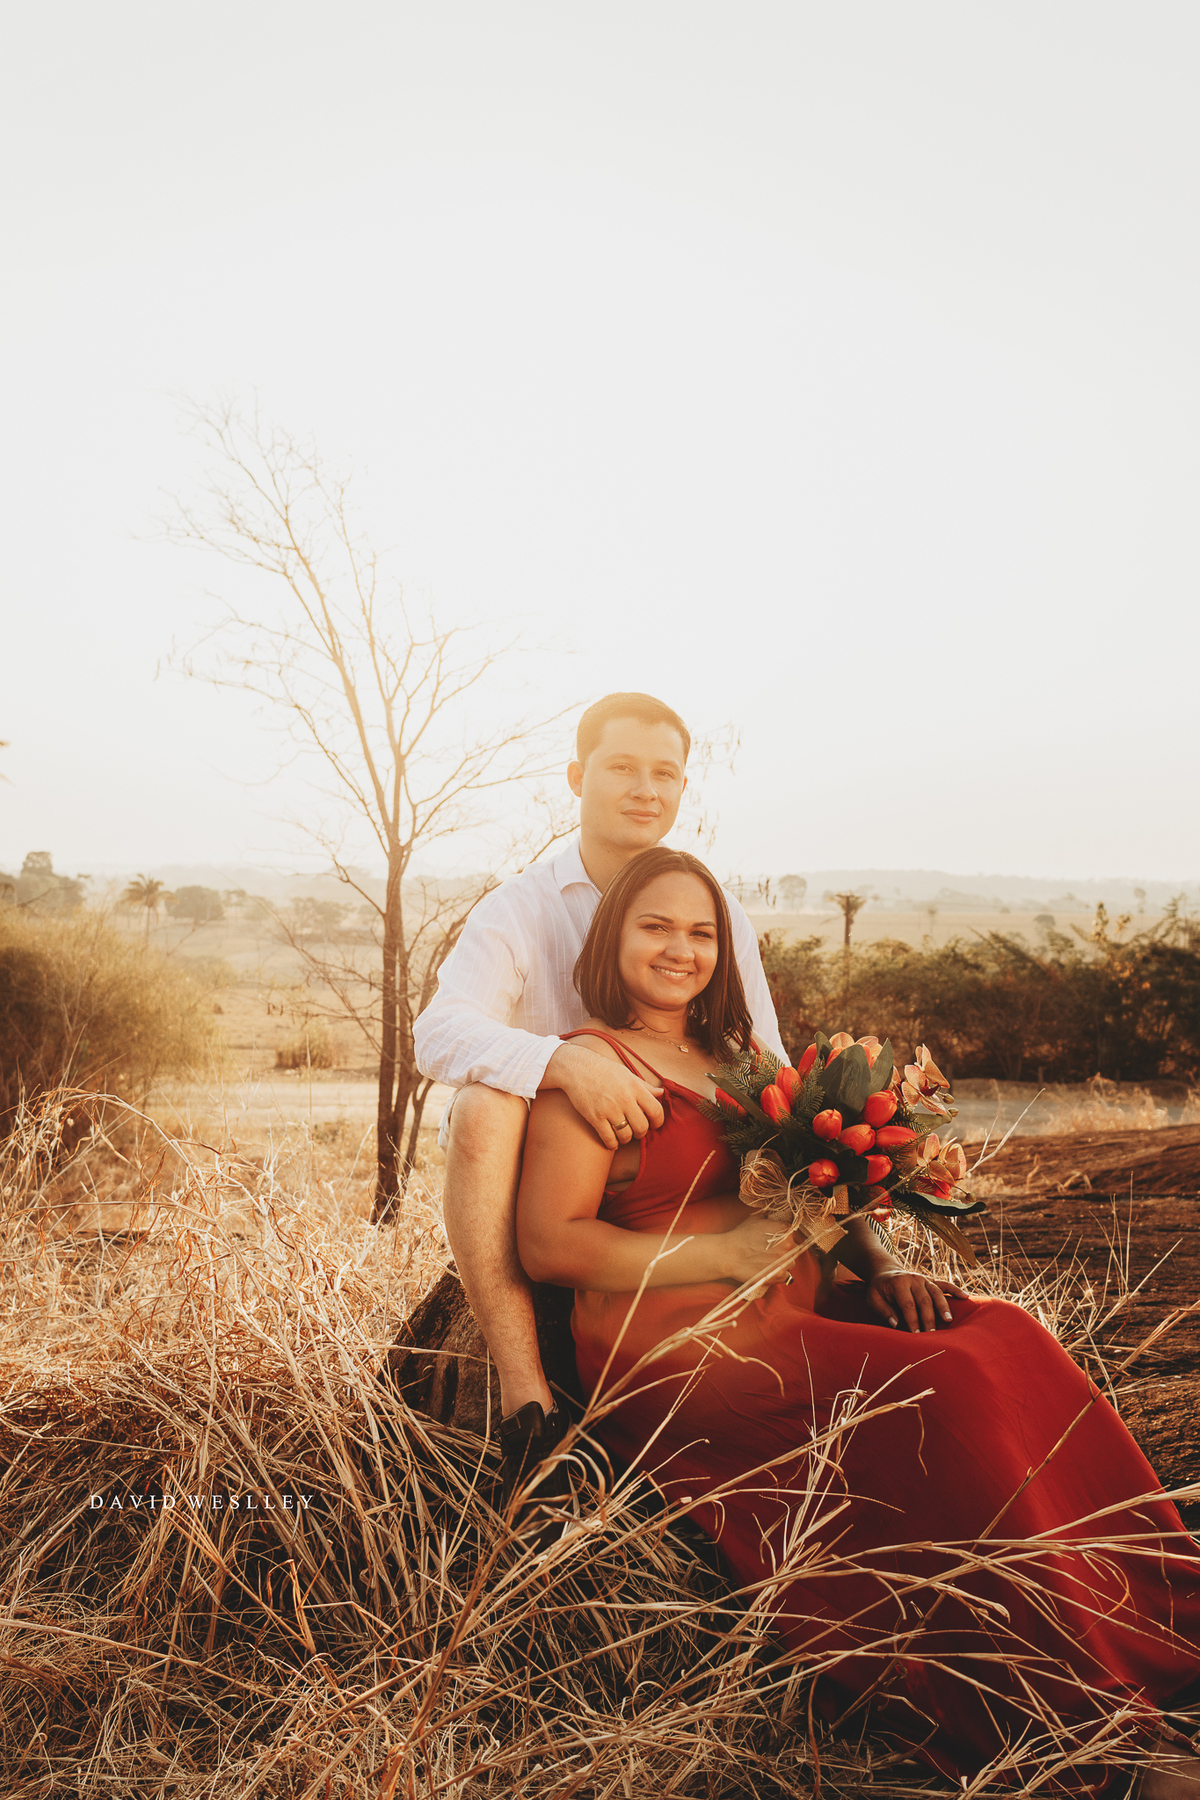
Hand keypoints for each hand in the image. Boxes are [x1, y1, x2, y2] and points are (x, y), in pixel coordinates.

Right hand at [543, 1043, 665, 1150]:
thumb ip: (645, 1087)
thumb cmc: (605, 1070)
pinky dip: (612, 1144)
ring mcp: (609, 1109)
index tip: (654, 1124)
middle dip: (641, 1133)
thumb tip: (662, 1093)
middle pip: (642, 1127)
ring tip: (623, 1135)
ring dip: (626, 1139)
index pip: (656, 1111)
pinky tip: (611, 1141)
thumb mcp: (627, 1075)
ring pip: (626, 1136)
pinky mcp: (595, 1117)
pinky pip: (609, 1139)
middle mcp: (625, 1099)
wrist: (578, 1068)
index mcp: (635, 1088)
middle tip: (636, 1131)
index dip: (658, 1122)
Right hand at [719, 1213, 798, 1286]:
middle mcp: (788, 1244)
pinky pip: (787, 1276)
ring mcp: (785, 1260)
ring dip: (782, 1263)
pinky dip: (779, 1275)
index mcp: (784, 1229)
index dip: (785, 1240)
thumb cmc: (740, 1235)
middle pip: (793, 1249)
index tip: (778, 1244)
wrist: (729, 1253)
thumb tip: (772, 1218)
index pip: (794, 1235)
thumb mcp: (755, 1220)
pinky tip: (769, 1271)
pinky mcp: (779, 1274)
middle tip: (771, 1254)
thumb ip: (769, 1218)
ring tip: (769, 1263)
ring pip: (791, 1263)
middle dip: (784, 1252)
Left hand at [866, 1267, 968, 1332]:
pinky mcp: (931, 1280)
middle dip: (929, 1318)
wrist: (885, 1272)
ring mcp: (924, 1279)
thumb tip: (895, 1324)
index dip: (913, 1320)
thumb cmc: (879, 1289)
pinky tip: (965, 1297)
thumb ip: (883, 1311)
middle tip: (933, 1334)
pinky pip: (945, 1284)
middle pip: (924, 1300)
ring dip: (943, 1306)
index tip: (917, 1335)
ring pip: (936, 1293)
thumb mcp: (873, 1299)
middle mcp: (913, 1278)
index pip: (908, 1304)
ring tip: (949, 1320)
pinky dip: (955, 1290)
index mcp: (899, 1283)